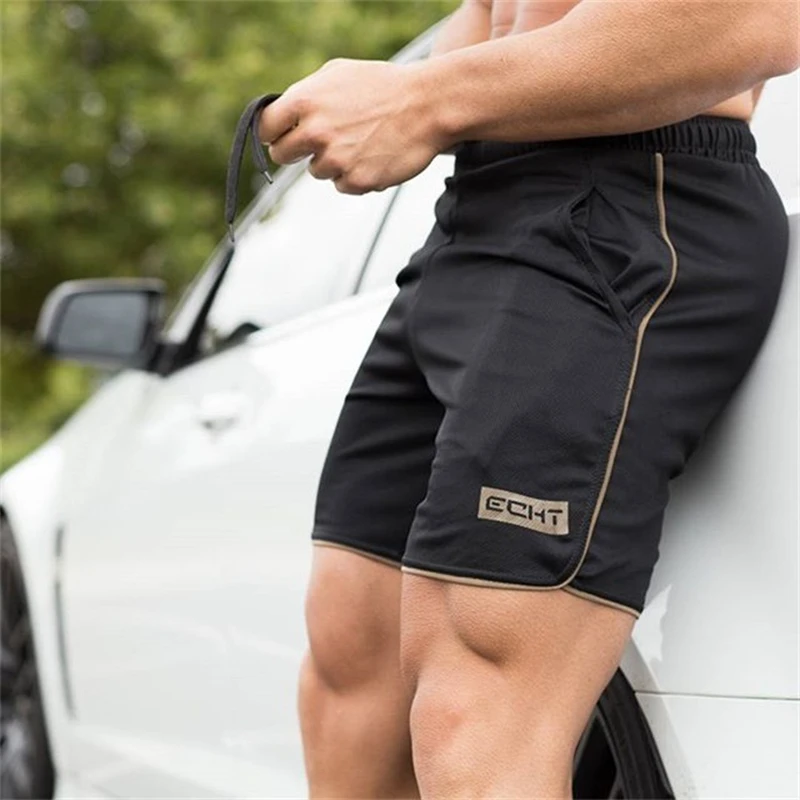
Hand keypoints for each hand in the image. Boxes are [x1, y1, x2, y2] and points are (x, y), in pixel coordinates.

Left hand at [259, 58, 445, 193]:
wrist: (427, 106)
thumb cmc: (384, 86)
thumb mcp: (338, 74)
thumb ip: (306, 95)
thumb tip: (284, 115)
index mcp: (305, 101)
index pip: (265, 127)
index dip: (272, 133)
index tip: (279, 136)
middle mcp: (316, 132)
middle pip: (282, 155)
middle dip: (294, 152)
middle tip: (316, 145)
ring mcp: (336, 160)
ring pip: (317, 171)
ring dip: (332, 162)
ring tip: (360, 142)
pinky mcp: (356, 181)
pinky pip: (343, 185)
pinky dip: (354, 175)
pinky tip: (373, 156)